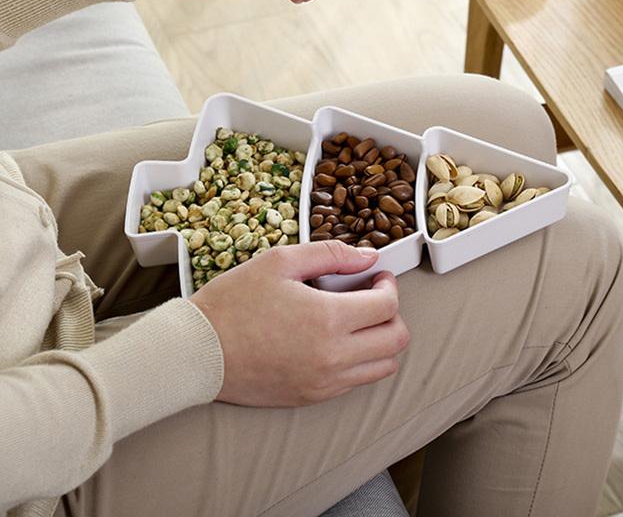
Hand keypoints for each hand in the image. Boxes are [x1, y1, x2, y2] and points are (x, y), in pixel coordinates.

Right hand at [190, 241, 409, 406]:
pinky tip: (337, 340)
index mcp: (328, 319)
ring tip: (357, 320)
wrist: (197, 351)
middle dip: (392, 313)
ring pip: (383, 366)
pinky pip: (356, 382)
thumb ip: (331, 254)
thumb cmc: (233, 302)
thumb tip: (368, 256)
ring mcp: (324, 382)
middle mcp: (333, 357)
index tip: (377, 276)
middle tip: (372, 297)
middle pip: (396, 340)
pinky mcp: (311, 397)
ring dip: (380, 340)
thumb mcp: (280, 261)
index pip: (388, 306)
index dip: (389, 286)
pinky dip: (360, 361)